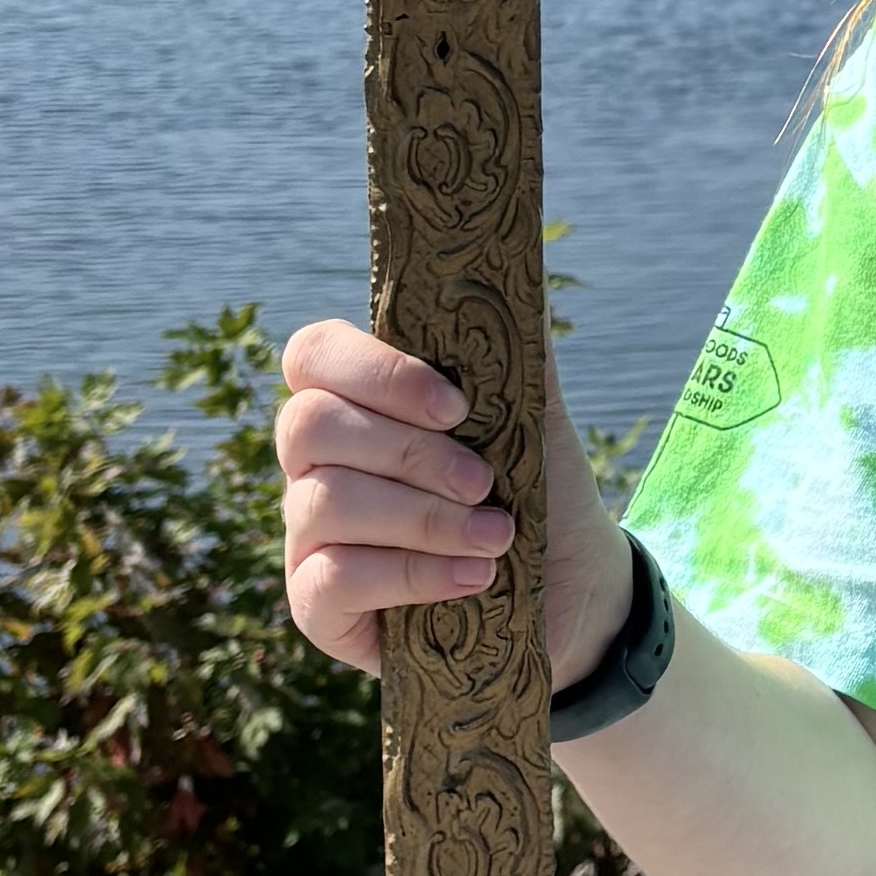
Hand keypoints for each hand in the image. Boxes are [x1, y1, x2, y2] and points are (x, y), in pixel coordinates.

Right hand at [275, 320, 623, 684]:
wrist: (567, 589)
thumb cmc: (538, 492)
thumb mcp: (535, 417)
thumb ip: (512, 349)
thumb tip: (505, 271)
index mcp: (358, 401)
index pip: (314, 353)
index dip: (374, 371)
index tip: (456, 407)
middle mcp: (316, 461)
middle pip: (311, 425)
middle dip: (410, 453)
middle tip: (485, 482)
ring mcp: (308, 532)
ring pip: (325, 502)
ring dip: (426, 519)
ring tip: (497, 538)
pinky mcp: (316, 604)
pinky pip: (334, 578)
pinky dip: (414, 575)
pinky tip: (475, 579)